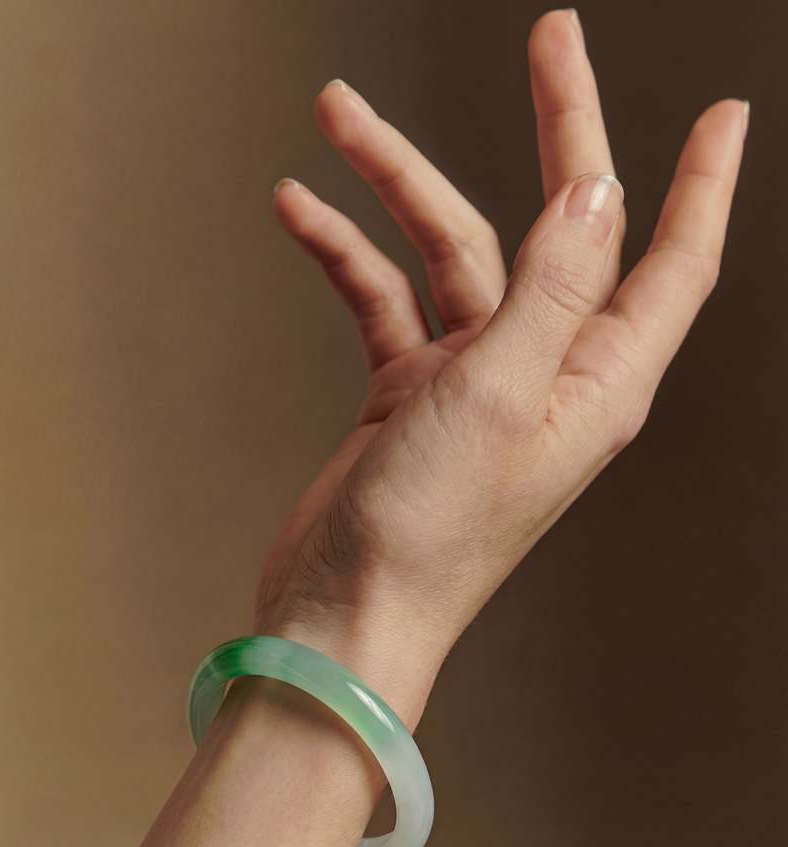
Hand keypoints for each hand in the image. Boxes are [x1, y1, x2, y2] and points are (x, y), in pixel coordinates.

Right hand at [258, 10, 746, 719]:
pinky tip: (301, 213)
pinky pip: (387, 299)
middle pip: (561, 226)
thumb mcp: (499, 396)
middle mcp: (546, 374)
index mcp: (595, 382)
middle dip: (555, 130)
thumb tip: (599, 193)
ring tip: (336, 119)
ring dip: (395, 186)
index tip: (721, 113)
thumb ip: (551, 289)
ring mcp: (477, 380)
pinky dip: (348, 254)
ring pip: (451, 251)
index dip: (703, 184)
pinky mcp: (413, 393)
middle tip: (551, 40)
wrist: (347, 613)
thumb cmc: (428, 535)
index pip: (673, 263)